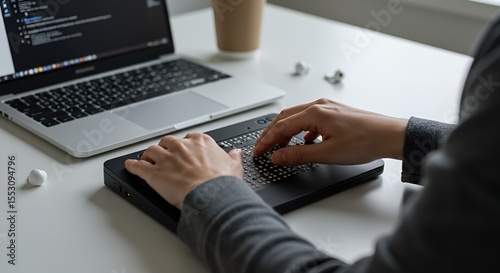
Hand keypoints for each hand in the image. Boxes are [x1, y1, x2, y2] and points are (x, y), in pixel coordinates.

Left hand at [125, 133, 243, 208]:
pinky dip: (132, 166)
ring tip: (147, 160)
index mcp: (200, 142)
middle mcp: (181, 146)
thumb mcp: (235, 167)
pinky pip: (138, 166)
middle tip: (165, 157)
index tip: (184, 152)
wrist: (212, 195)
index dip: (184, 146)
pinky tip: (129, 166)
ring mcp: (166, 159)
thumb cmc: (222, 183)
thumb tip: (236, 153)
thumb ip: (233, 157)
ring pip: (151, 151)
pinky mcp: (154, 173)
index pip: (188, 138)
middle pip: (167, 142)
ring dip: (148, 156)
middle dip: (165, 149)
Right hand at [253, 98, 407, 164]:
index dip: (266, 140)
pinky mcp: (334, 112)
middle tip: (262, 147)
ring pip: (297, 117)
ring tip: (280, 146)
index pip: (281, 126)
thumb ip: (298, 154)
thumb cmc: (366, 141)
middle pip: (285, 118)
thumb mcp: (327, 153)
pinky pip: (309, 119)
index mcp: (315, 113)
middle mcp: (319, 106)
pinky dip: (300, 130)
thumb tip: (278, 156)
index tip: (258, 151)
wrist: (390, 135)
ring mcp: (327, 107)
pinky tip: (304, 142)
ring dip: (285, 131)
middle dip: (271, 133)